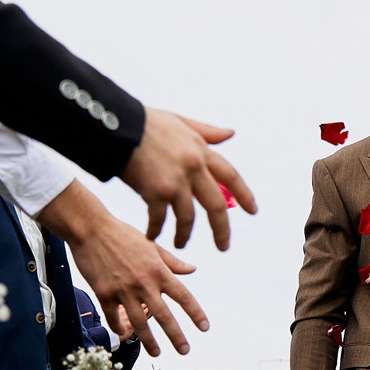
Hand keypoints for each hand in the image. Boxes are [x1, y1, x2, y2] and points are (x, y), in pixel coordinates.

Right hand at [35, 180, 206, 355]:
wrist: (90, 228)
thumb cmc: (122, 234)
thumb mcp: (152, 245)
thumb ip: (172, 261)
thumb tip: (192, 269)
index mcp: (158, 270)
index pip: (183, 296)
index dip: (195, 313)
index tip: (204, 327)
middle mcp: (144, 283)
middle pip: (164, 315)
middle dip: (176, 336)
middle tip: (185, 351)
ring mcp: (123, 290)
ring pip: (139, 322)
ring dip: (150, 340)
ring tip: (157, 352)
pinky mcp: (103, 293)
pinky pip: (113, 317)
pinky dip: (119, 327)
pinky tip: (124, 333)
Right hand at [119, 106, 254, 249]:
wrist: (117, 127)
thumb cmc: (146, 123)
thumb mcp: (181, 122)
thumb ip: (206, 132)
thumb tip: (231, 133)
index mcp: (201, 150)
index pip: (230, 176)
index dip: (244, 194)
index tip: (253, 211)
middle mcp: (193, 168)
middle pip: (215, 206)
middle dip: (222, 230)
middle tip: (224, 247)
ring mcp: (175, 182)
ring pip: (188, 218)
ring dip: (185, 235)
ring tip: (180, 243)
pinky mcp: (154, 192)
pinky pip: (160, 220)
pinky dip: (156, 231)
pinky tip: (153, 237)